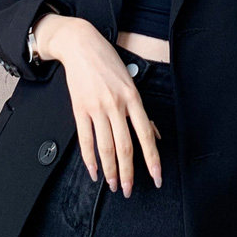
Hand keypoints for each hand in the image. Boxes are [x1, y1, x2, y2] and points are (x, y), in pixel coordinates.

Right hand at [38, 16, 161, 196]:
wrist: (81, 46)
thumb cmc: (109, 64)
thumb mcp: (131, 84)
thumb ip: (141, 112)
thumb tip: (155, 136)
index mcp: (134, 98)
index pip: (146, 136)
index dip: (152, 159)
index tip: (156, 178)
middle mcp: (117, 105)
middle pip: (125, 147)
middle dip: (128, 173)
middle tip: (128, 190)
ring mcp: (97, 107)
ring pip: (106, 147)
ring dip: (110, 170)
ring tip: (112, 185)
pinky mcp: (79, 109)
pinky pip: (85, 139)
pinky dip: (90, 159)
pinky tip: (94, 171)